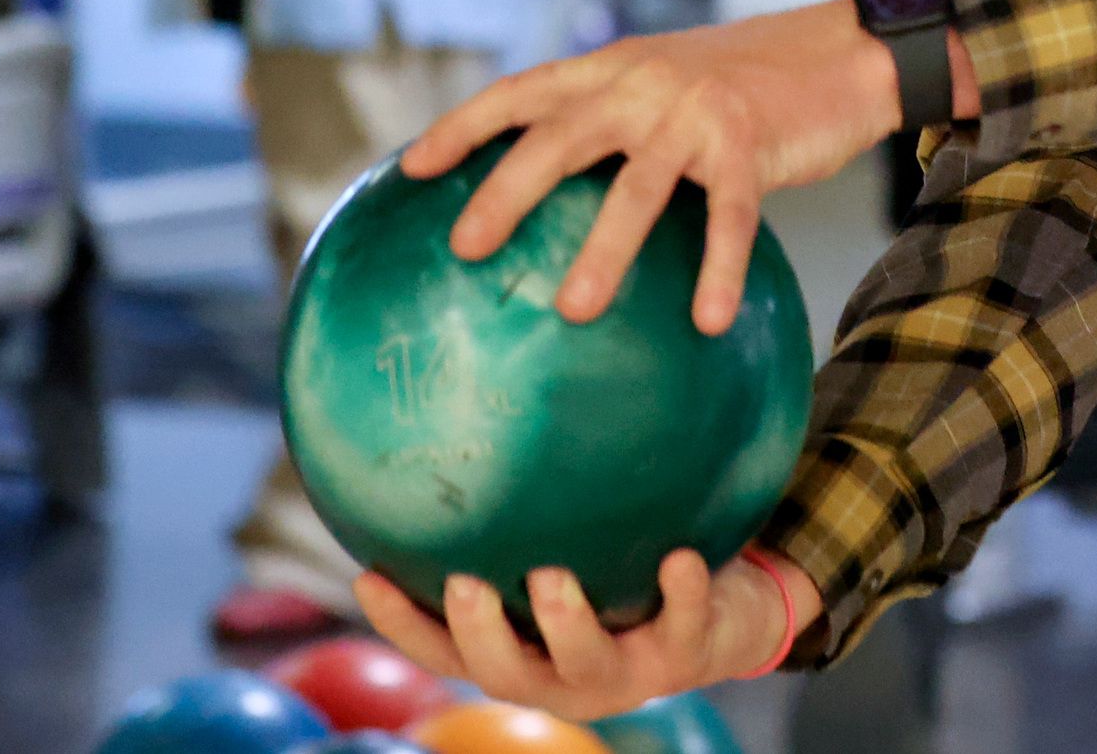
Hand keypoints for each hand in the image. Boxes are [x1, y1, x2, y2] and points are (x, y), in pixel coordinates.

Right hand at [355, 549, 816, 722]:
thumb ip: (520, 518)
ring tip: (549, 578)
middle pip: (504, 674)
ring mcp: (626, 671)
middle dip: (480, 636)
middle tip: (462, 585)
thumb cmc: (625, 570)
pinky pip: (683, 624)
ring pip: (586, 664)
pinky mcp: (687, 652)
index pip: (445, 651)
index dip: (403, 625)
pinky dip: (680, 593)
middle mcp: (564, 675)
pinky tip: (678, 555)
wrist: (728, 612)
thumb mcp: (569, 547)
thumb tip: (462, 420)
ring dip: (565, 625)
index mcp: (523, 652)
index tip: (368, 576)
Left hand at [406, 0, 900, 331]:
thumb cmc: (747, 84)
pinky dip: (718, 268)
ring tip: (571, 311)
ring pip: (634, 187)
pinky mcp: (749, 142)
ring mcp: (695, 112)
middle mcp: (643, 83)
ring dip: (602, 251)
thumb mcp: (667, 81)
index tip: (411, 171)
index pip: (521, 91)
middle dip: (505, 193)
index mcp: (613, 68)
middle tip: (466, 250)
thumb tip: (552, 194)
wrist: (841, 53)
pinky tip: (708, 320)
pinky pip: (728, 216)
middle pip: (559, 138)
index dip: (463, 126)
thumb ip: (613, 119)